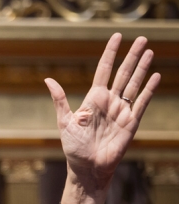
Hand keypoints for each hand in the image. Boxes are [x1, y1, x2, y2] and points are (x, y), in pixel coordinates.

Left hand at [45, 34, 159, 203]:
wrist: (87, 167)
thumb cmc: (73, 147)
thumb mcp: (64, 121)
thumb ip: (60, 100)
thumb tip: (48, 79)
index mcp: (93, 98)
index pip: (104, 69)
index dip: (111, 53)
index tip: (117, 36)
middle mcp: (109, 101)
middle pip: (123, 73)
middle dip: (132, 55)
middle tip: (141, 38)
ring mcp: (122, 110)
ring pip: (134, 84)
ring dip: (142, 68)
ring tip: (149, 51)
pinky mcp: (132, 122)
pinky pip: (142, 102)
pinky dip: (149, 89)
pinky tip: (156, 75)